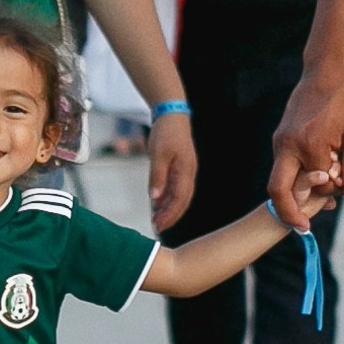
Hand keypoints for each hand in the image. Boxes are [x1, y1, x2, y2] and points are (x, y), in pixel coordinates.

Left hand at [146, 107, 196, 230]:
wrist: (172, 114)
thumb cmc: (166, 132)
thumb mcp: (158, 154)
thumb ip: (157, 177)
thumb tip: (155, 199)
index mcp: (185, 172)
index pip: (179, 200)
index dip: (169, 215)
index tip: (159, 226)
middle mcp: (188, 174)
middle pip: (182, 201)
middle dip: (170, 216)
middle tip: (157, 228)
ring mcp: (185, 171)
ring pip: (179, 196)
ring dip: (168, 208)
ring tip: (156, 219)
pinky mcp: (180, 168)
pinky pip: (175, 187)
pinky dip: (167, 197)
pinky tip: (158, 204)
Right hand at [270, 65, 343, 221]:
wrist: (324, 74)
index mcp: (309, 144)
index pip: (318, 183)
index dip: (332, 188)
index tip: (341, 188)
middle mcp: (288, 145)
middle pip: (278, 190)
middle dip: (289, 213)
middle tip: (303, 227)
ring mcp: (280, 142)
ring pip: (280, 179)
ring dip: (298, 192)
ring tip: (321, 195)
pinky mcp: (279, 139)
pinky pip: (284, 167)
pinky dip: (298, 177)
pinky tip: (317, 175)